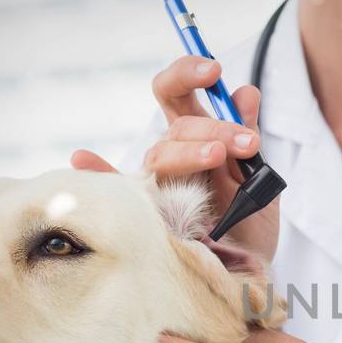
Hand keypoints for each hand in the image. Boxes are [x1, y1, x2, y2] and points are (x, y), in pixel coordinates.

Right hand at [73, 56, 277, 264]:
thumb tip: (246, 92)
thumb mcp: (259, 180)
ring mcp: (157, 183)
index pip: (179, 93)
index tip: (213, 69)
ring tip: (219, 157)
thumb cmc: (249, 225)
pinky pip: (115, 190)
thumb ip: (247, 138)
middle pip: (178, 125)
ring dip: (190, 150)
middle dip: (214, 127)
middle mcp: (173, 154)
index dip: (189, 73)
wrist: (244, 273)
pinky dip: (97, 172)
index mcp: (197, 137)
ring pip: (162, 154)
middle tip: (247, 145)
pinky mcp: (146, 212)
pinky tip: (83, 158)